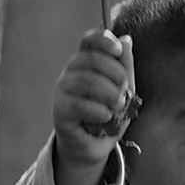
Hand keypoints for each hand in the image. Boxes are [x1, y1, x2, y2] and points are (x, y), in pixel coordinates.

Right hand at [52, 28, 134, 184]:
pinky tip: (106, 117)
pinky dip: (100, 112)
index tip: (118, 51)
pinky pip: (80, 105)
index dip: (103, 40)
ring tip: (118, 107)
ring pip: (88, 81)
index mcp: (87, 62)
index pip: (89, 40)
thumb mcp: (124, 88)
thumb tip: (125, 39)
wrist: (95, 144)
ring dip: (111, 95)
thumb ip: (125, 65)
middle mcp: (71, 72)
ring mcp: (62, 90)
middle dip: (117, 75)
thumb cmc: (110, 112)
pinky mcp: (59, 110)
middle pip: (92, 59)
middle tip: (124, 93)